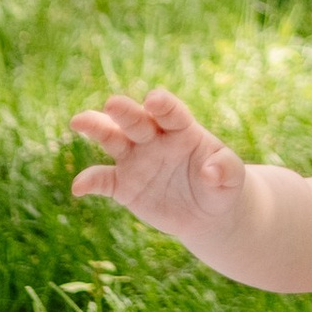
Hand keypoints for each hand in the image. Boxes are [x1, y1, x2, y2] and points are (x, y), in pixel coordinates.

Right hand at [69, 87, 248, 240]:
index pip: (171, 112)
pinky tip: (78, 187)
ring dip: (97, 128)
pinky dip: (89, 181)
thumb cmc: (221, 185)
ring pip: (113, 139)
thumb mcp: (232, 178)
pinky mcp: (123, 185)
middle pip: (137, 120)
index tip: (153, 99)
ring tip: (78, 120)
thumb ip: (226, 169)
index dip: (163, 105)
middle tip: (112, 103)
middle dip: (125, 111)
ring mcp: (136, 160)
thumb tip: (210, 171)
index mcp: (182, 129)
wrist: (206, 212)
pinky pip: (103, 180)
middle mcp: (154, 138)